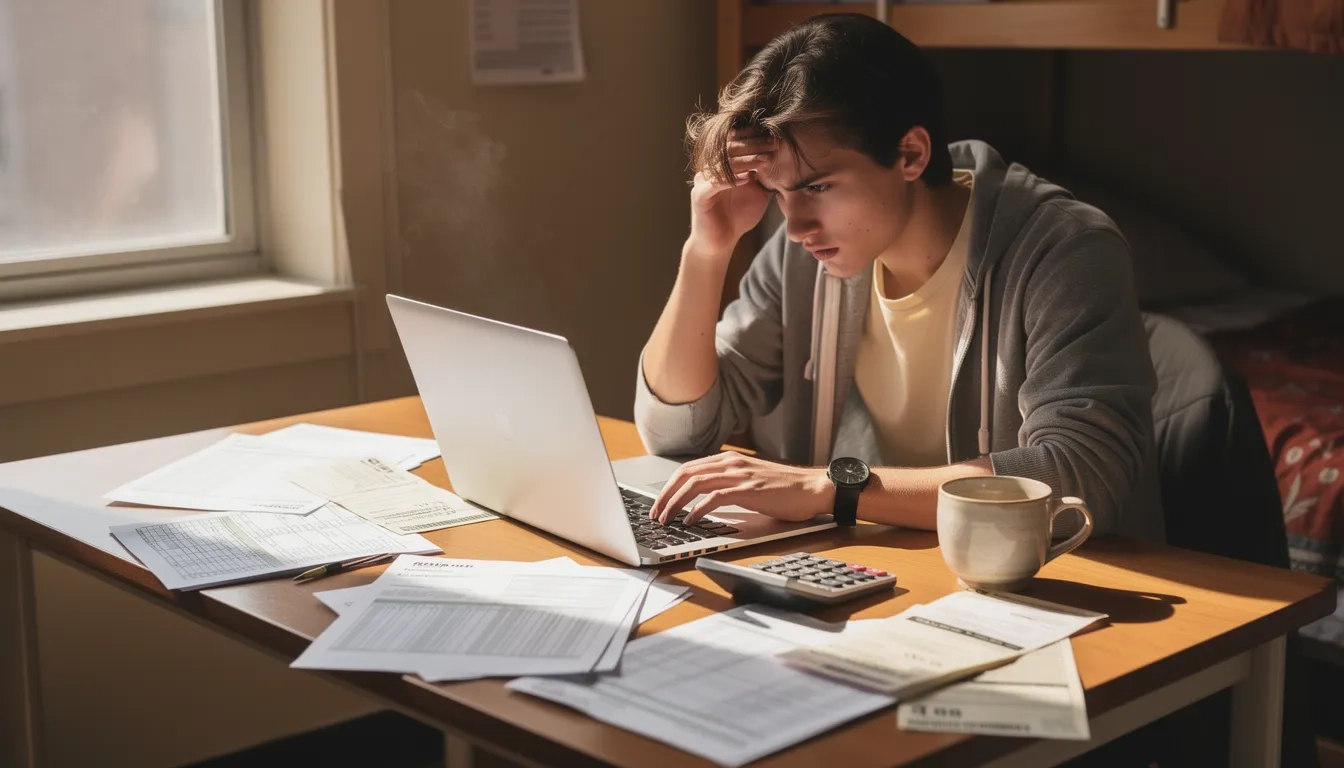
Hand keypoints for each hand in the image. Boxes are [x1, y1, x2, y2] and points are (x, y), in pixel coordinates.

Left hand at [649, 451, 833, 525]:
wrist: (812, 488)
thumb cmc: (786, 489)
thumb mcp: (751, 481)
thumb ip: (729, 485)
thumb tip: (705, 501)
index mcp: (729, 460)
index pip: (689, 469)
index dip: (670, 486)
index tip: (660, 502)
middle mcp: (731, 463)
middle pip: (686, 474)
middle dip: (666, 494)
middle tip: (655, 513)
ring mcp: (740, 475)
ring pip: (696, 484)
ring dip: (676, 502)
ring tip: (667, 519)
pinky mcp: (749, 490)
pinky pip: (715, 497)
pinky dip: (698, 509)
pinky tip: (691, 520)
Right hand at [685, 131, 775, 258]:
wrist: (721, 242)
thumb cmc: (738, 216)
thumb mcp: (757, 192)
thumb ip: (765, 176)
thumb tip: (784, 158)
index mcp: (722, 163)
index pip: (735, 141)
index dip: (753, 136)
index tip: (774, 136)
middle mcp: (710, 168)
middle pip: (730, 148)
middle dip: (753, 145)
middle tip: (773, 144)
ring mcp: (703, 181)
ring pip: (723, 163)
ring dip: (745, 160)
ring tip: (765, 159)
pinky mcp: (699, 196)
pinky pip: (714, 183)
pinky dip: (730, 179)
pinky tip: (746, 178)